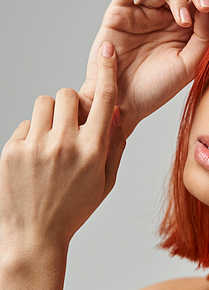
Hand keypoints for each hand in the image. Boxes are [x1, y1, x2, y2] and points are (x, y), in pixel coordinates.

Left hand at [0, 43, 125, 250]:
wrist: (34, 236)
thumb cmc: (73, 210)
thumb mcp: (105, 183)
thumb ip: (114, 146)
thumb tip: (115, 114)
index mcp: (94, 151)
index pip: (104, 99)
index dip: (108, 71)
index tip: (107, 52)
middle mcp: (65, 144)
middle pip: (67, 94)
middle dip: (69, 104)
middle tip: (68, 124)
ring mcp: (36, 147)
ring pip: (43, 103)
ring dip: (49, 116)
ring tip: (49, 141)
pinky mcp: (12, 150)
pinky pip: (24, 125)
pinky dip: (30, 136)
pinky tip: (33, 161)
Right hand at [79, 0, 208, 137]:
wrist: (126, 104)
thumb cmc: (157, 88)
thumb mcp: (191, 64)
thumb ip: (204, 35)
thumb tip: (208, 6)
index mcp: (183, 27)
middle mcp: (163, 16)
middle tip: (206, 6)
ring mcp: (142, 12)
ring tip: (183, 19)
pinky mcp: (120, 11)